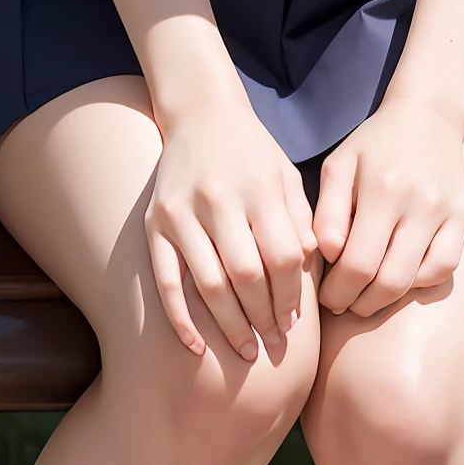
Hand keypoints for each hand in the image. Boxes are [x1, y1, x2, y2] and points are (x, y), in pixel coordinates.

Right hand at [146, 99, 318, 362]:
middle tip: (274, 344)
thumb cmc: (252, 152)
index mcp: (259, 188)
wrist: (200, 113)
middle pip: (247, 275)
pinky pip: (166, 282)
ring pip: (208, 284)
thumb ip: (300, 219)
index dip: (292, 296)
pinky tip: (196, 348)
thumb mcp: (285, 175)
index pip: (283, 256)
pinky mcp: (154, 224)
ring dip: (229, 326)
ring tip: (246, 351)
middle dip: (264, 318)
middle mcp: (219, 200)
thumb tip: (309, 270)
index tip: (295, 321)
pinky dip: (181, 319)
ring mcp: (182, 213)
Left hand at [313, 97, 463, 316]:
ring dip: (387, 299)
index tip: (326, 298)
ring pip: (418, 280)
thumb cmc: (374, 144)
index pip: (358, 263)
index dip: (338, 291)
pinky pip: (446, 267)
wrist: (427, 116)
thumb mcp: (339, 166)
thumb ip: (327, 213)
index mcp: (382, 189)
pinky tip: (401, 278)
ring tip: (366, 297)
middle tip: (343, 303)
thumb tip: (329, 256)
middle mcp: (419, 203)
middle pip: (389, 280)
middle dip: (360, 303)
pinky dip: (421, 283)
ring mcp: (446, 212)